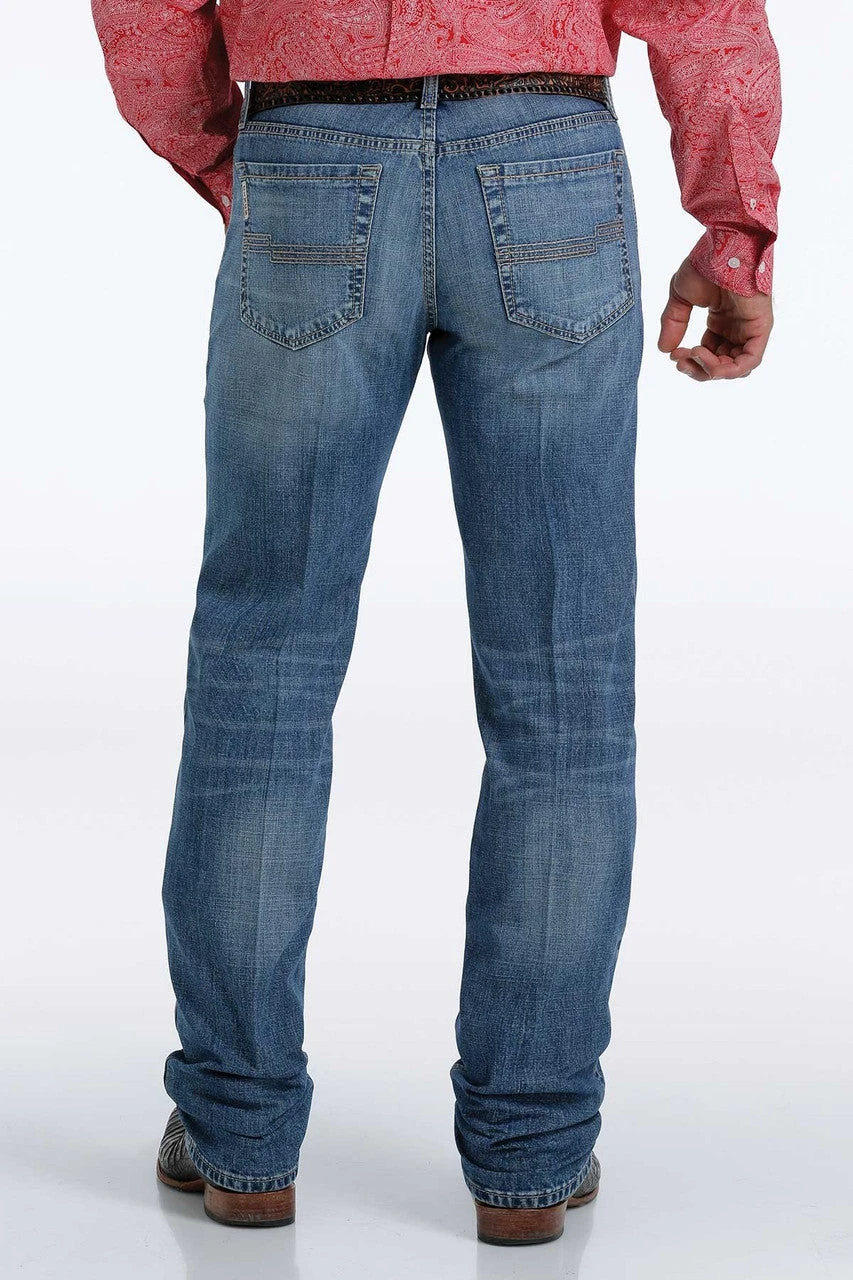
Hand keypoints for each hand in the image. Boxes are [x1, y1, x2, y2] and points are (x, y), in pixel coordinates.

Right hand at [658, 258, 773, 380]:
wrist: (724, 243)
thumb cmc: (706, 262)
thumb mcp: (681, 297)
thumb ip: (674, 323)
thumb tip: (664, 350)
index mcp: (722, 320)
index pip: (709, 353)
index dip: (690, 360)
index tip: (673, 355)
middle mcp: (738, 327)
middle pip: (721, 365)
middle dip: (698, 369)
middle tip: (680, 361)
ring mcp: (750, 327)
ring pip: (735, 367)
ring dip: (710, 370)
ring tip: (692, 356)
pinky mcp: (761, 326)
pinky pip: (750, 360)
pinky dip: (728, 369)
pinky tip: (706, 358)